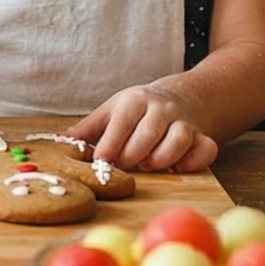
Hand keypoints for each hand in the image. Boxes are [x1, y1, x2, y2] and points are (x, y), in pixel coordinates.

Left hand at [69, 84, 220, 172]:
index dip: (111, 144)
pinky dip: (193, 162)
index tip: (102, 161)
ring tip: (148, 165)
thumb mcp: (110, 112)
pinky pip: (205, 150)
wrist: (181, 98)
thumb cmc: (137, 111)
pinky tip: (177, 168)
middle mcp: (162, 108)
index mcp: (135, 100)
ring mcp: (185, 122)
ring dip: (162, 158)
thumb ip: (86, 130)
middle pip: (149, 133)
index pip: (122, 121)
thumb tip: (59, 144)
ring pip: (178, 140)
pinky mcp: (204, 137)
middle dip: (133, 155)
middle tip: (123, 166)